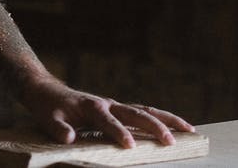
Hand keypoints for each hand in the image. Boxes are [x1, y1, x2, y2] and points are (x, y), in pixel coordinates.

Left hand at [20, 76, 194, 147]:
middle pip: (137, 113)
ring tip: (190, 130)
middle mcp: (108, 103)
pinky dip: (160, 119)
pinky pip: (144, 113)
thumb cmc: (49, 107)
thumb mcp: (49, 118)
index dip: (119, 133)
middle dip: (155, 127)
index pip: (108, 121)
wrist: (47, 90)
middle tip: (171, 141)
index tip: (129, 146)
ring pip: (147, 110)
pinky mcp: (118, 109)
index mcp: (92, 106)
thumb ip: (59, 129)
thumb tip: (70, 138)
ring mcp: (115, 105)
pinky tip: (175, 127)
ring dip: (168, 120)